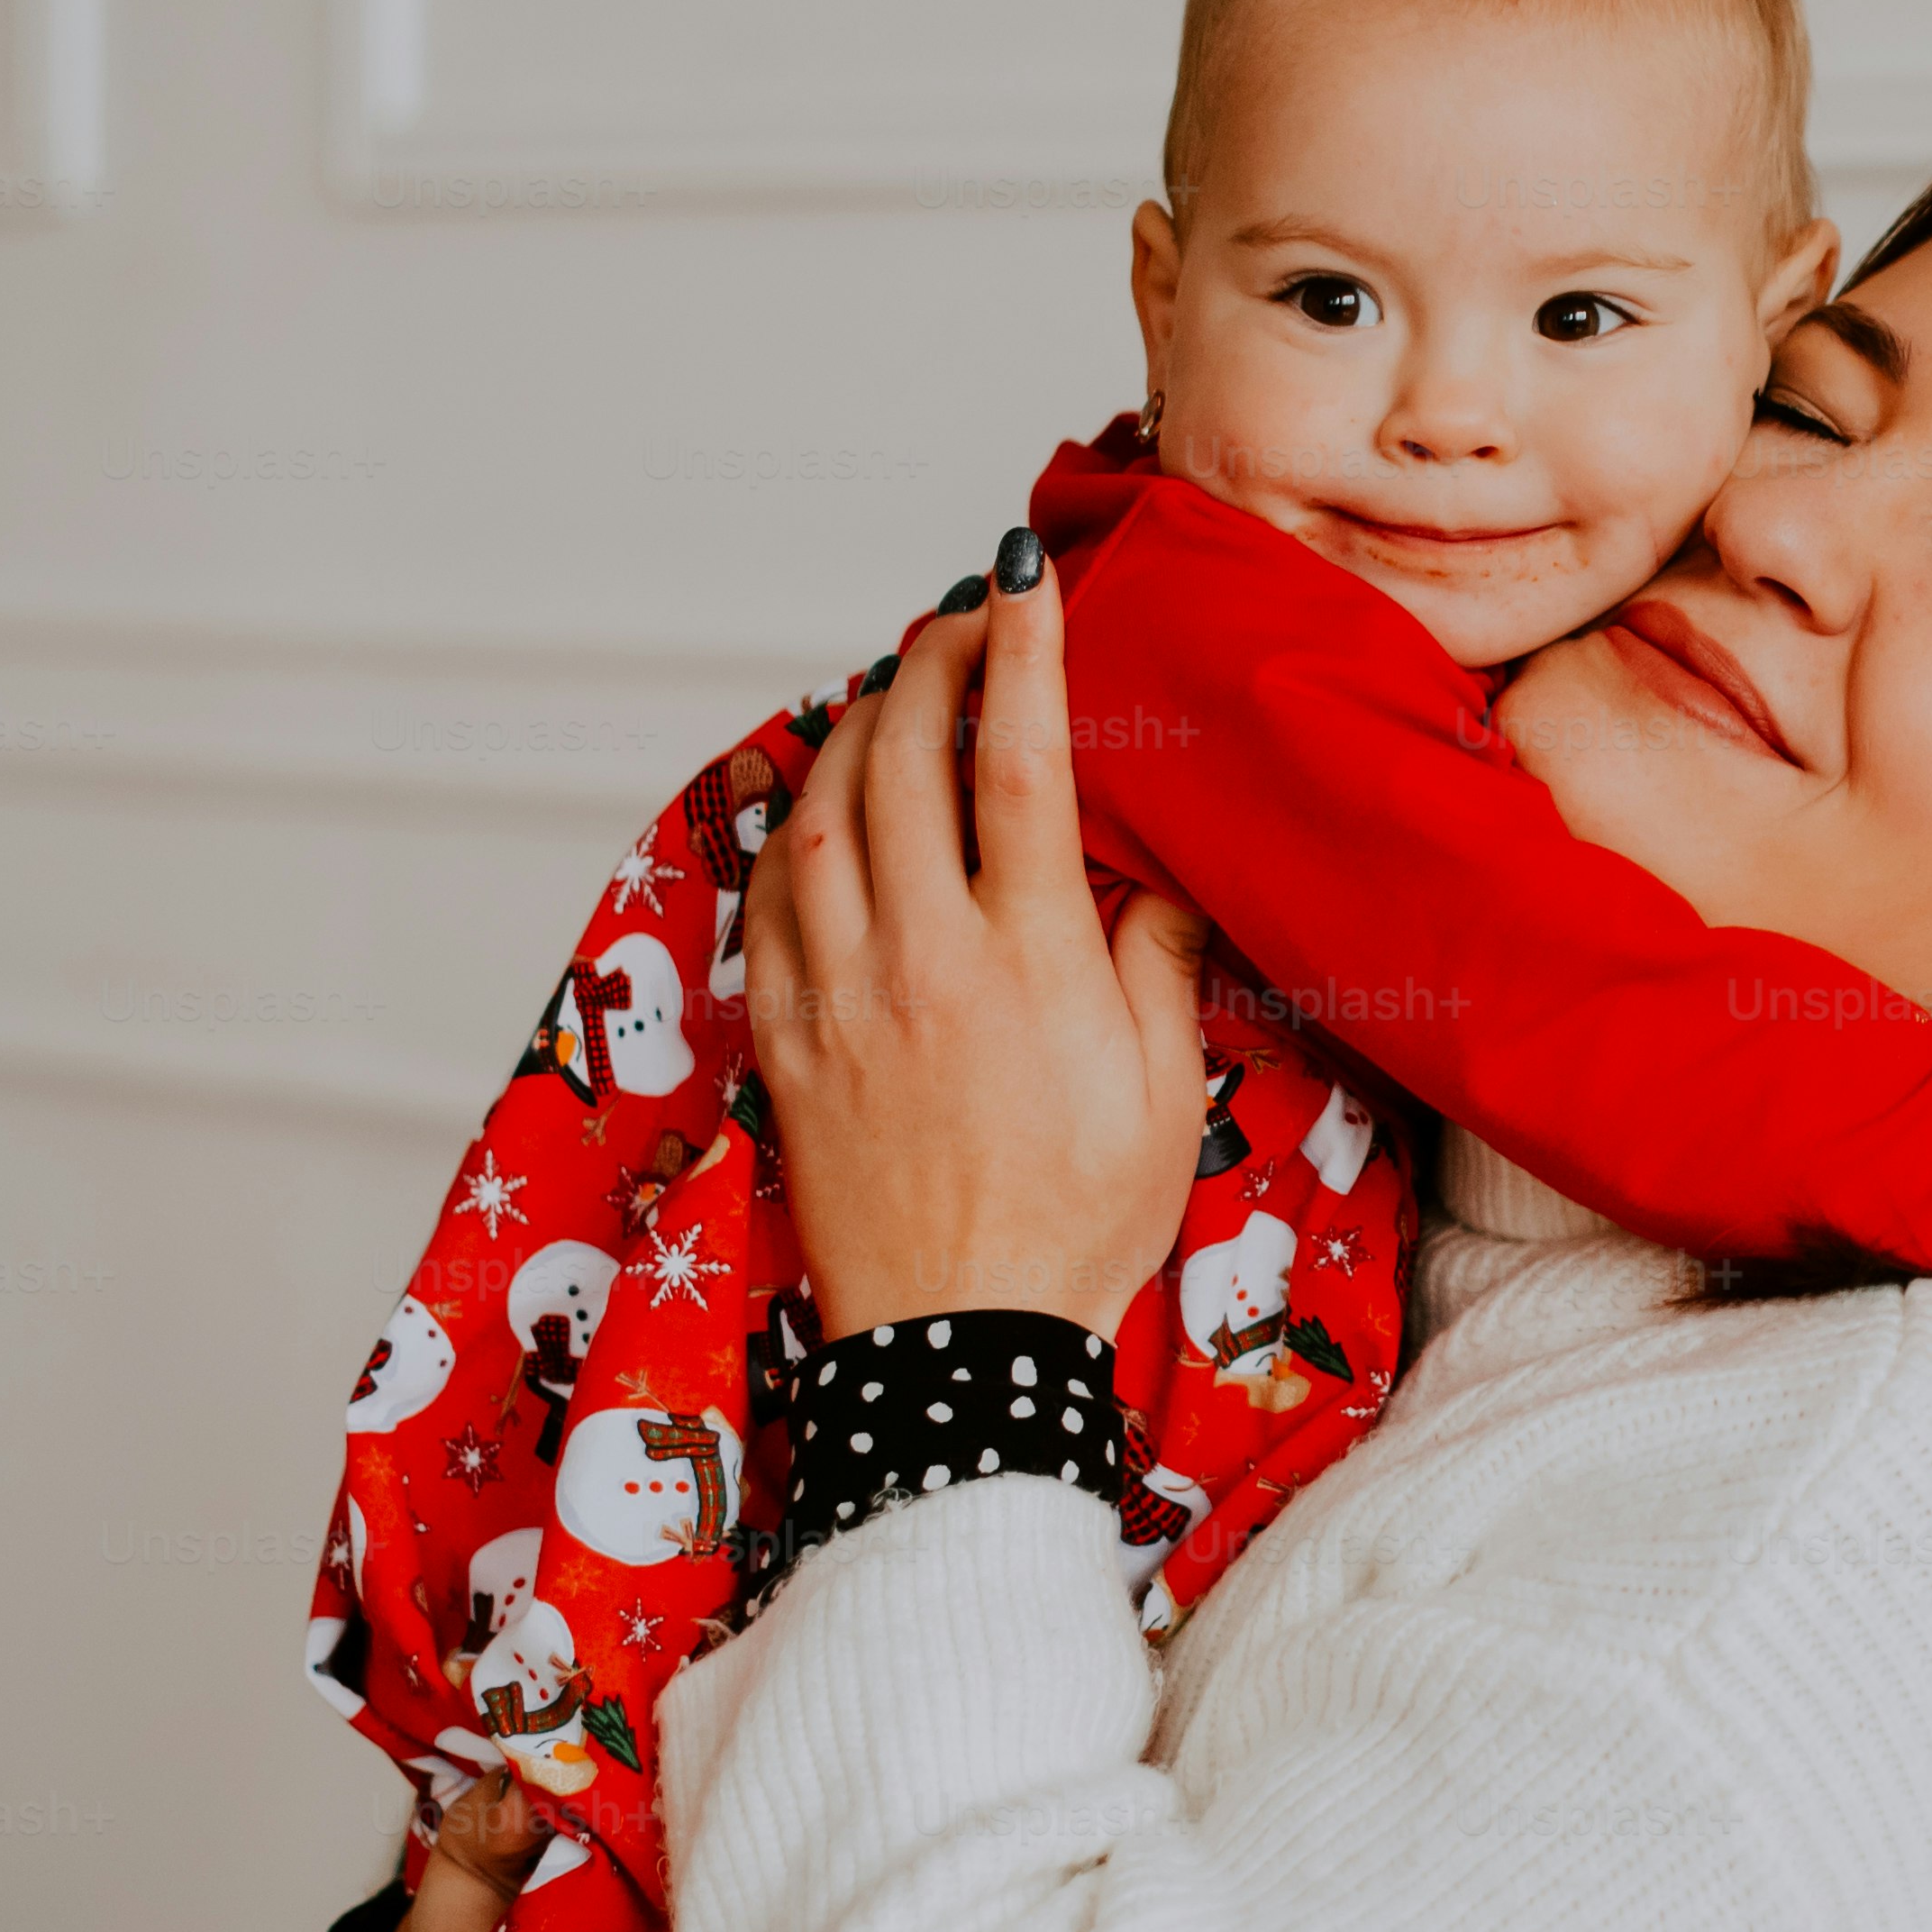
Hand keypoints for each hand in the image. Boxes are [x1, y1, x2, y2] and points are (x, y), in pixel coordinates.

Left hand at [745, 534, 1218, 1341]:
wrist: (961, 1348)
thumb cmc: (1079, 1227)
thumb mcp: (1164, 1094)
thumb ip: (1154, 964)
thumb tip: (1150, 876)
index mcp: (1027, 960)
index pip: (1016, 764)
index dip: (1019, 655)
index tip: (1024, 583)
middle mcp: (921, 959)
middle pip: (902, 762)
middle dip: (927, 665)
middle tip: (959, 622)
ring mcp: (839, 999)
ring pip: (819, 820)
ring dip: (851, 735)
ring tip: (890, 699)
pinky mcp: (787, 1047)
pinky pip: (767, 909)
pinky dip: (790, 838)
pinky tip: (817, 816)